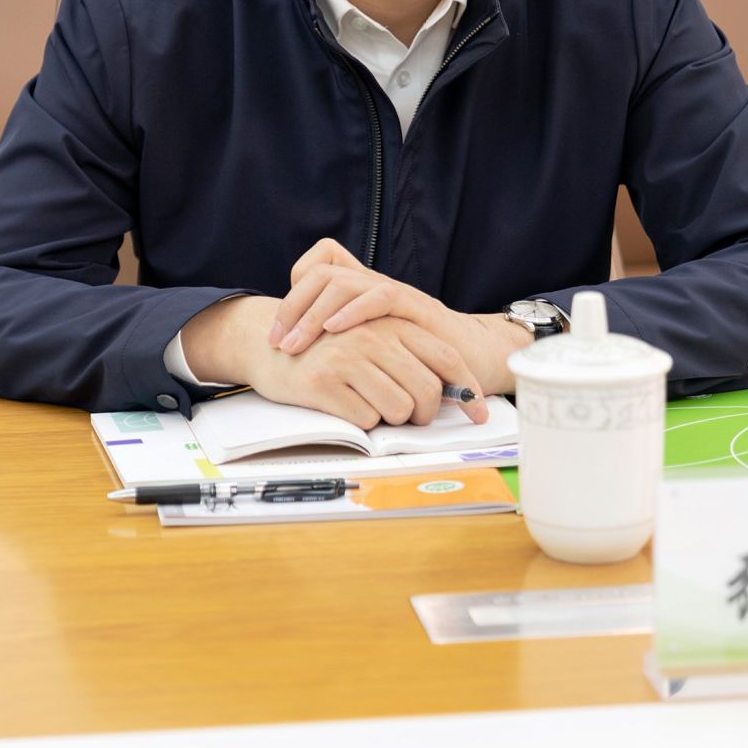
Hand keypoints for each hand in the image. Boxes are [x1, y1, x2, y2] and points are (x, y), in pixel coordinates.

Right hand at [178, 295, 489, 427]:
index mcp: (391, 324)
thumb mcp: (371, 338)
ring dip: (389, 420)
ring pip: (398, 410)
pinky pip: (364, 420)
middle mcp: (373, 337)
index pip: (446, 359)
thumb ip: (407, 355)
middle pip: (426, 392)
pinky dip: (360, 423)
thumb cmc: (328, 348)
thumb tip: (451, 393)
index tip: (480, 416)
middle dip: (423, 415)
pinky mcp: (324, 383)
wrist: (268, 344)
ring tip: (369, 406)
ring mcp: (348, 359)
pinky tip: (344, 406)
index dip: (468, 391)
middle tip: (411, 419)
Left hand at [269, 239, 528, 397]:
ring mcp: (397, 294)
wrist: (478, 360)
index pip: (318, 270)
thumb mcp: (376, 355)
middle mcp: (376, 287)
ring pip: (344, 282)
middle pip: (322, 272)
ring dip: (314, 312)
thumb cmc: (424, 364)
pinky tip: (335, 329)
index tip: (275, 336)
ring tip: (296, 342)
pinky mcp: (419, 308)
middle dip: (293, 307)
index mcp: (362, 294)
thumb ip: (347, 351)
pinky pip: (382, 296)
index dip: (292, 297)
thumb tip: (301, 368)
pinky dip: (354, 310)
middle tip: (278, 342)